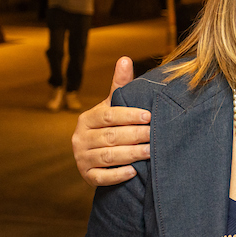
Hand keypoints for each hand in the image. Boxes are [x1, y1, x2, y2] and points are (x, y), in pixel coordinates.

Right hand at [71, 56, 148, 185]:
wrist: (97, 156)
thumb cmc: (111, 126)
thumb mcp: (113, 106)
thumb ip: (120, 85)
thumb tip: (125, 59)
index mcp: (87, 118)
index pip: (108, 115)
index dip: (129, 115)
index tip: (148, 116)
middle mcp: (80, 138)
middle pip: (110, 136)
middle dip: (135, 135)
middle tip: (155, 135)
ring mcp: (82, 158)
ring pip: (107, 156)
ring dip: (131, 154)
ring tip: (150, 152)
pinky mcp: (87, 176)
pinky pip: (101, 177)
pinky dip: (117, 175)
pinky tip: (134, 172)